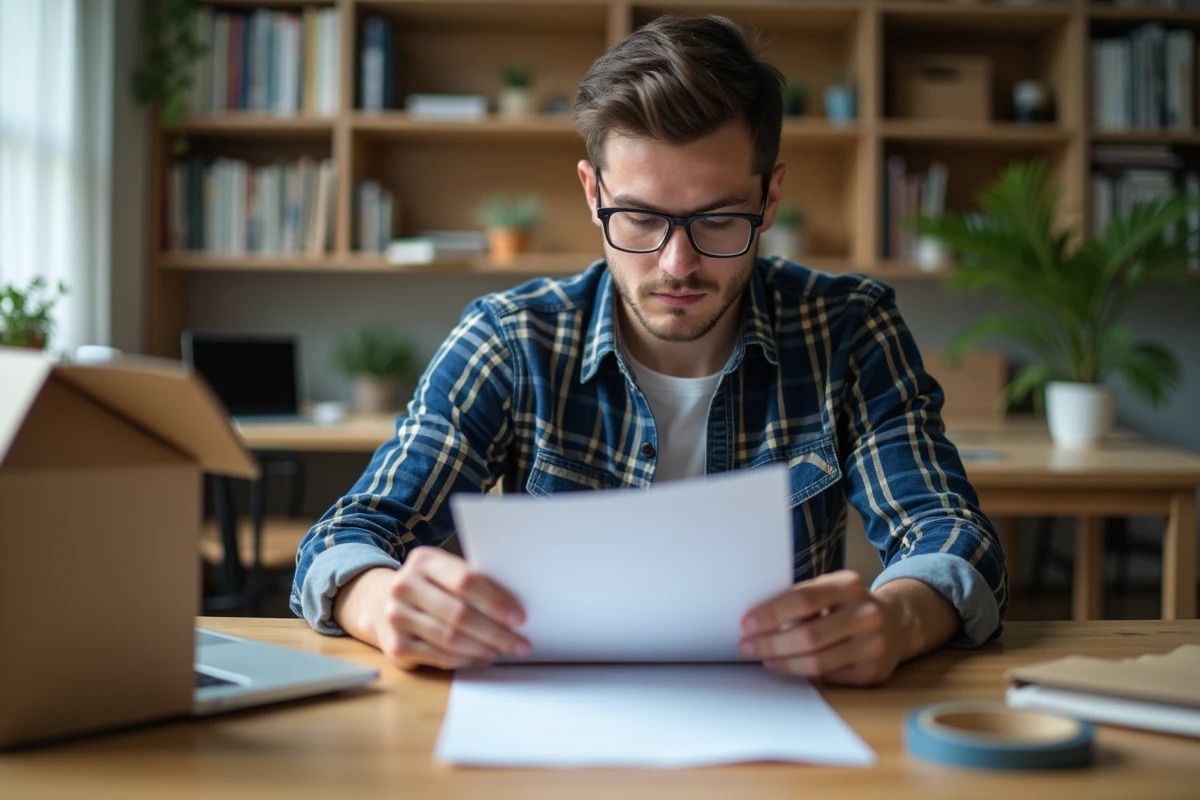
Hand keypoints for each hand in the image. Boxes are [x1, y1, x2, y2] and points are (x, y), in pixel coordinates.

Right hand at [338, 547, 531, 670]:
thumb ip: (473, 582)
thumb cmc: (430, 586)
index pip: (465, 580)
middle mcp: (404, 586)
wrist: (380, 601)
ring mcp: (396, 616)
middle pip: (459, 613)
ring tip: (505, 651)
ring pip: (450, 638)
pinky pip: (440, 657)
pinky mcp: (395, 645)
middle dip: (496, 632)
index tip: (520, 617)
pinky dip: (467, 660)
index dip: (496, 600)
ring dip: (484, 648)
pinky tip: (483, 658)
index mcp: (424, 560)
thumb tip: (516, 606)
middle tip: (521, 643)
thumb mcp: (445, 572)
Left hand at [738, 570, 905, 685]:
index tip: (747, 623)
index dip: (772, 613)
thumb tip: (757, 622)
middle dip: (771, 643)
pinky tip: (790, 667)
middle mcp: (866, 614)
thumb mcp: (830, 590)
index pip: (803, 599)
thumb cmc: (848, 605)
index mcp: (849, 585)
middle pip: (808, 635)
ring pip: (817, 662)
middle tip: (747, 646)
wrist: (896, 623)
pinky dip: (804, 674)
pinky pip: (829, 678)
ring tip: (765, 659)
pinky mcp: (873, 672)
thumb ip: (801, 600)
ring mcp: (873, 645)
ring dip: (783, 663)